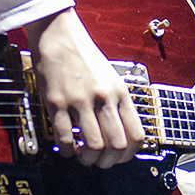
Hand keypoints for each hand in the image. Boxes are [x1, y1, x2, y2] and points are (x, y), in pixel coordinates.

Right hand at [25, 8, 144, 167]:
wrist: (59, 32)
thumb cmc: (84, 55)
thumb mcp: (111, 76)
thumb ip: (116, 102)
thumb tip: (120, 133)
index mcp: (120, 92)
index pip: (136, 135)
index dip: (129, 154)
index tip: (119, 158)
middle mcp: (104, 97)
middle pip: (116, 145)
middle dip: (108, 161)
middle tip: (99, 162)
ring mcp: (80, 100)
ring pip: (93, 145)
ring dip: (88, 158)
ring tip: (82, 156)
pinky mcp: (57, 101)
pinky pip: (64, 137)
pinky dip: (66, 149)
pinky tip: (66, 147)